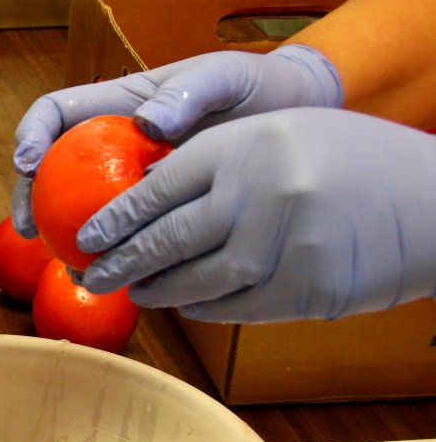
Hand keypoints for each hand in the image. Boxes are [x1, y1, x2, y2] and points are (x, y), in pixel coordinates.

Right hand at [11, 44, 341, 235]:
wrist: (299, 121)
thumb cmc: (259, 89)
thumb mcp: (227, 77)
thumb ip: (188, 92)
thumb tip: (146, 124)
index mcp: (120, 104)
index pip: (57, 111)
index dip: (32, 134)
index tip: (28, 163)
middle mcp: (115, 143)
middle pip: (53, 168)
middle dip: (32, 197)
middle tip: (32, 230)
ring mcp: (133, 180)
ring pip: (81, 208)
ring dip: (64, 237)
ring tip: (71, 266)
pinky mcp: (158, 213)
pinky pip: (125, 235)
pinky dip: (114, 256)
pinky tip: (118, 279)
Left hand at [77, 108, 435, 321]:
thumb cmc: (355, 159)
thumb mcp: (283, 134)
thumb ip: (220, 159)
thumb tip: (150, 192)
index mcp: (248, 145)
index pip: (159, 187)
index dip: (116, 217)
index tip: (86, 236)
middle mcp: (260, 193)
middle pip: (167, 238)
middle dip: (120, 261)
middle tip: (90, 274)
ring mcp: (283, 246)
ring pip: (196, 279)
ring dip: (157, 289)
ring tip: (133, 291)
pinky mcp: (305, 291)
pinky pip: (234, 307)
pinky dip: (202, 307)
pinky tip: (184, 303)